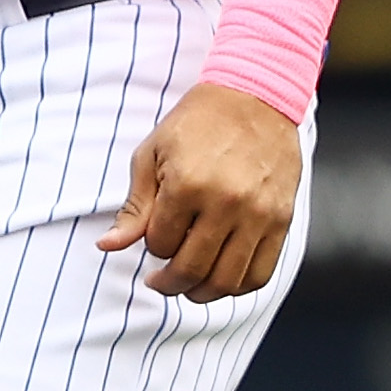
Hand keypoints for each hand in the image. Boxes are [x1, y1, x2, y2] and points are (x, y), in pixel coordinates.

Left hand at [96, 82, 301, 300]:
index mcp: (186, 186)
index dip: (151, 248)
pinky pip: (261, 273)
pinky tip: (220, 281)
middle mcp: (225, 204)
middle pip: (193, 269)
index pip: (160, 244)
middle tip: (159, 282)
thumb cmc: (195, 125)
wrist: (254, 98)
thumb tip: (108, 246)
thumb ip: (134, 207)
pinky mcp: (282, 220)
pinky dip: (238, 287)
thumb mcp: (151, 155)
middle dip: (169, 283)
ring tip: (188, 287)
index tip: (152, 239)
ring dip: (202, 293)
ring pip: (228, 280)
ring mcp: (258, 215)